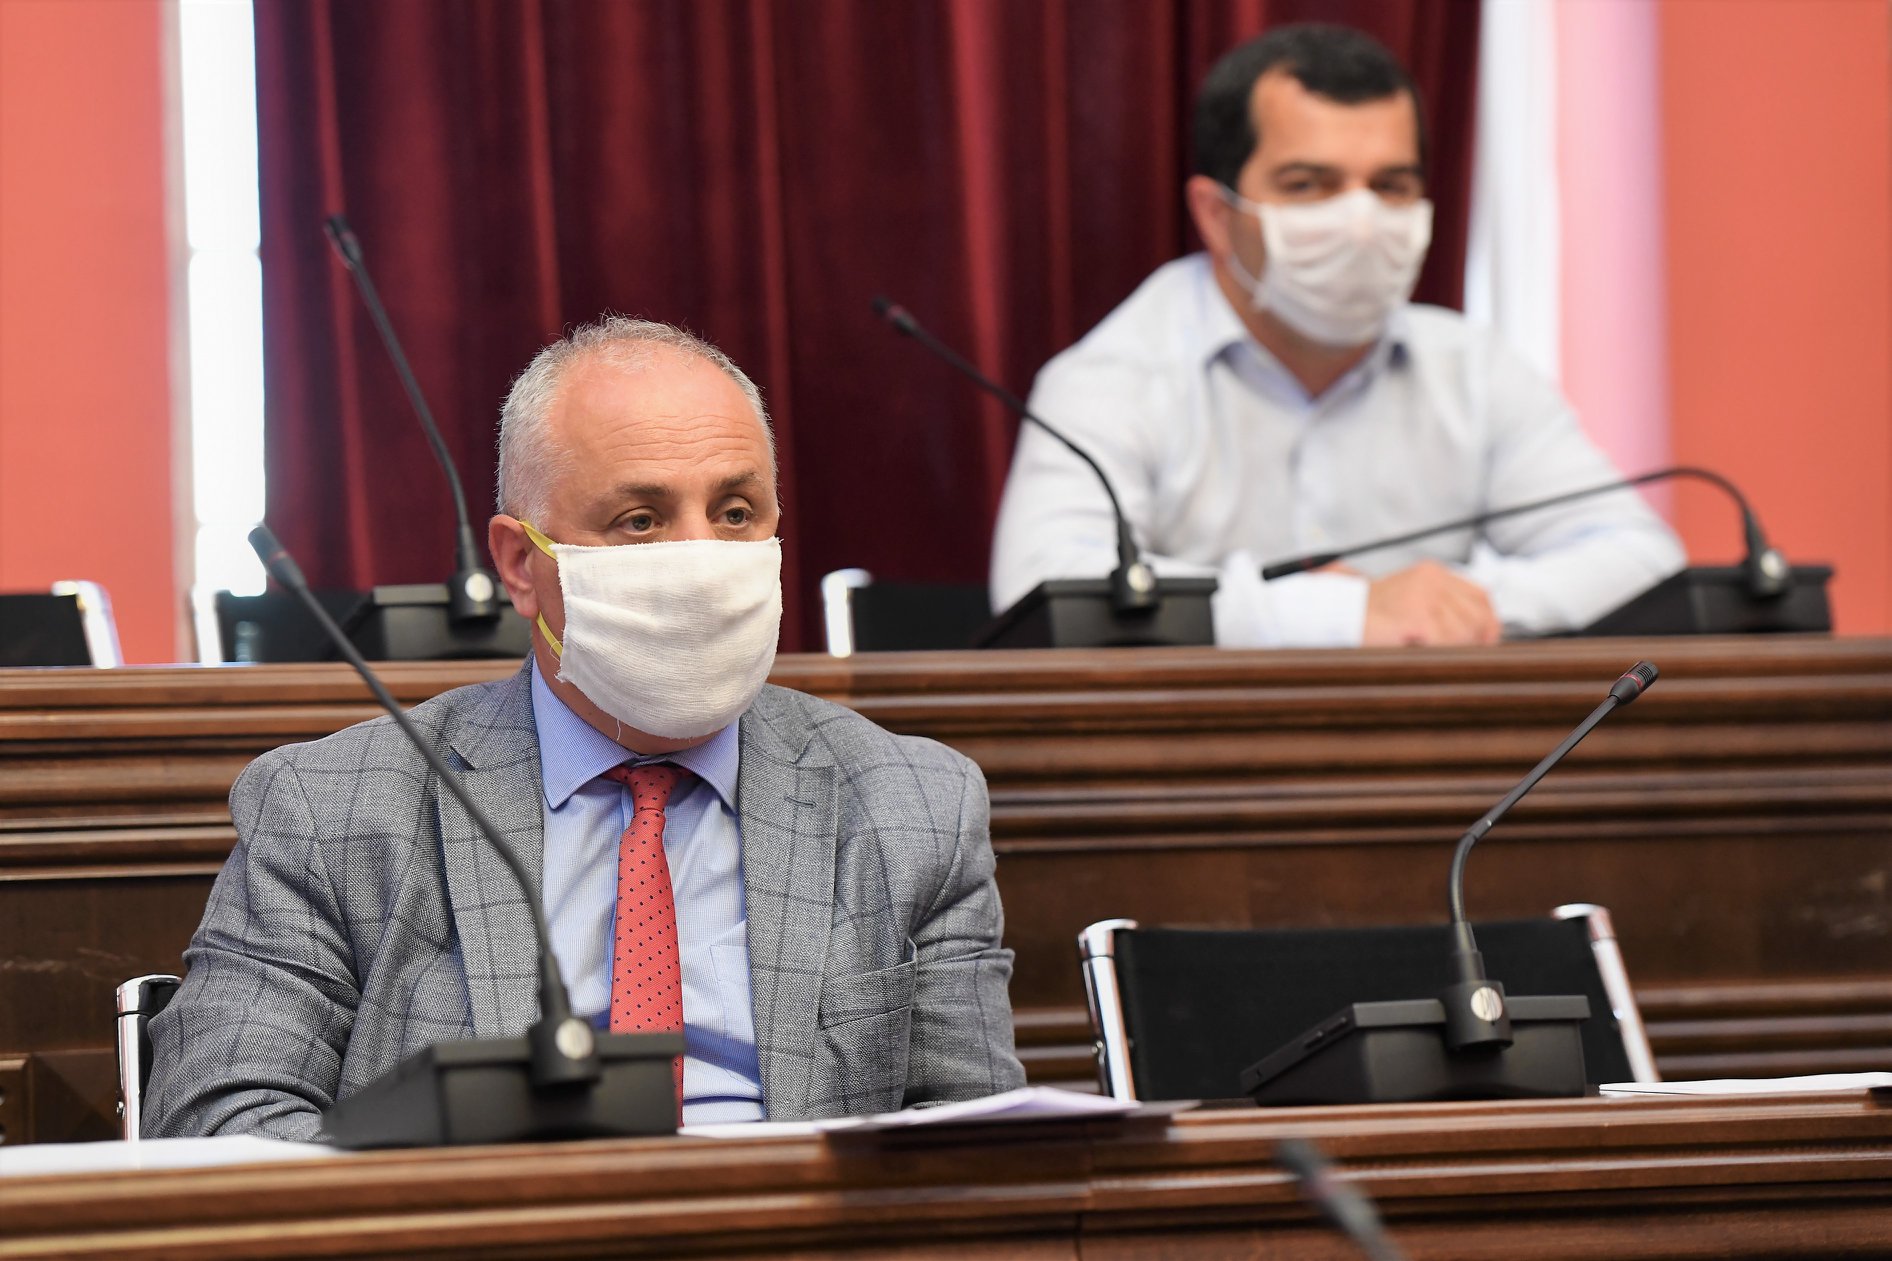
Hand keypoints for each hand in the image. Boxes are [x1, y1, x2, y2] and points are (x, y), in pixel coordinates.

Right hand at [1361, 561, 1500, 646]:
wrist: (1334, 616)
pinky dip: (1436, 654)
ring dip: (1451, 650)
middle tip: (1454, 655)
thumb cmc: (1369, 617)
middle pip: (1477, 617)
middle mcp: (1432, 579)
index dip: (1487, 623)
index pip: (1480, 597)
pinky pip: (1446, 643)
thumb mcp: (1411, 603)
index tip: (1485, 643)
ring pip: (1465, 632)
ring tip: (1425, 650)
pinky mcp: (1416, 615)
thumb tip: (1481, 635)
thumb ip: (1443, 610)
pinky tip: (1416, 651)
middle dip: (1472, 641)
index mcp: (1433, 573)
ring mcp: (1424, 595)